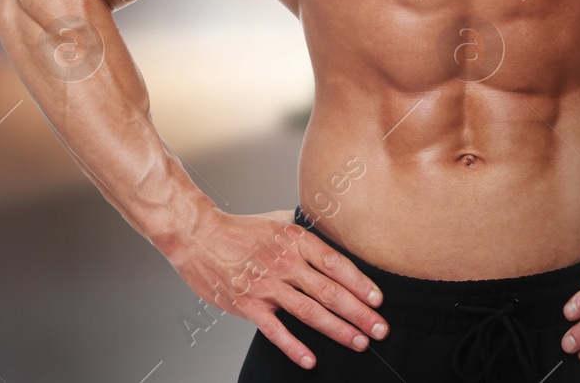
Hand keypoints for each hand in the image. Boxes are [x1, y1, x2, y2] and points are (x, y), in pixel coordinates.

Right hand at [164, 207, 388, 369]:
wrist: (199, 236)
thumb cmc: (240, 229)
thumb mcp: (279, 221)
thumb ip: (305, 233)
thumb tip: (332, 236)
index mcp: (297, 241)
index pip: (337, 264)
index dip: (360, 284)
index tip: (378, 300)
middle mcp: (286, 263)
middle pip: (330, 291)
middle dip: (360, 313)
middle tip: (380, 329)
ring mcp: (267, 286)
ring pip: (310, 311)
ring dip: (338, 329)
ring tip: (359, 342)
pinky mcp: (247, 305)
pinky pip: (275, 330)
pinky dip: (293, 347)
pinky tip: (310, 360)